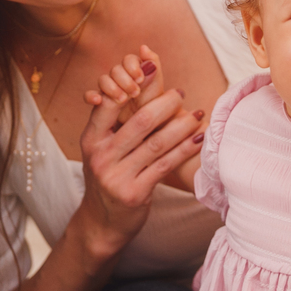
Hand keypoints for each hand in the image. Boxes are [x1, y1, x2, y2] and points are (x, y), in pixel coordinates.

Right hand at [75, 85, 205, 256]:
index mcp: (91, 139)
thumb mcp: (101, 149)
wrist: (101, 223)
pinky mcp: (135, 193)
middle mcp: (101, 156)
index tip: (152, 67)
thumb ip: (114, 121)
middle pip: (138, 122)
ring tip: (198, 113)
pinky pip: (166, 165)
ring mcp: (116, 176)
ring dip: (181, 125)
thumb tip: (138, 84)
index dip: (131, 83)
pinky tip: (200, 138)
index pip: (109, 103)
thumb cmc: (108, 177)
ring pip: (156, 143)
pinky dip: (186, 149)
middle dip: (164, 103)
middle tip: (181, 92)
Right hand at [88, 45, 165, 124]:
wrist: (152, 131)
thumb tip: (143, 47)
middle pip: (115, 70)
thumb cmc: (157, 110)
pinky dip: (91, 96)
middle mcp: (122, 79)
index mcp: (136, 72)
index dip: (132, 66)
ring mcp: (110, 91)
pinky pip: (90, 96)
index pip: (128, 60)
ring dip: (111, 87)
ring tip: (122, 99)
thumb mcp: (157, 88)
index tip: (140, 78)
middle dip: (124, 80)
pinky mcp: (101, 104)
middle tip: (135, 92)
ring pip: (103, 80)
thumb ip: (153, 67)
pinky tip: (97, 101)